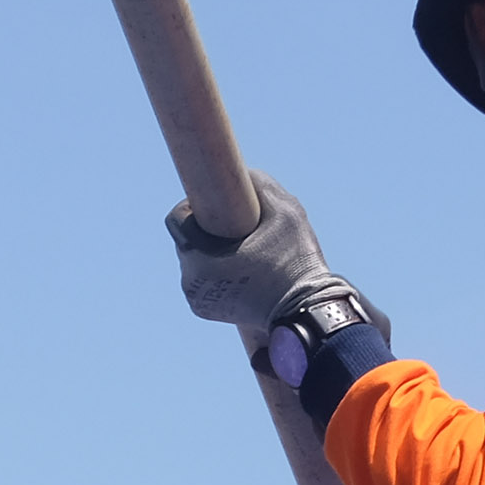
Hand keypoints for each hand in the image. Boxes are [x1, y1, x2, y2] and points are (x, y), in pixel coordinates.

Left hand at [167, 173, 354, 337]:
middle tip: (241, 231)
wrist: (306, 311)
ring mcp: (196, 301)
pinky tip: (242, 268)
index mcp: (199, 261)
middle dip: (208, 230)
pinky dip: (216, 270)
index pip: (178, 219)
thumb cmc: (295, 262)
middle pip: (187, 240)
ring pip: (194, 260)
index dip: (197, 205)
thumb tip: (243, 172)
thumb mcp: (286, 211)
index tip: (221, 205)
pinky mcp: (203, 311)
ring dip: (212, 250)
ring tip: (244, 251)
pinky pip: (203, 279)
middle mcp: (190, 284)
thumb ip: (260, 184)